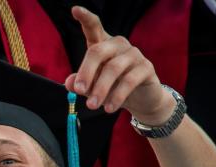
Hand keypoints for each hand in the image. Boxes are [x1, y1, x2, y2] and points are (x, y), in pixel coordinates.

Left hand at [64, 6, 174, 123]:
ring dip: (100, 89)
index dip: (85, 18)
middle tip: (79, 90)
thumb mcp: (92, 87)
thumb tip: (69, 83)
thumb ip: (80, 83)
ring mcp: (134, 54)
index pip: (93, 27)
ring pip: (113, 69)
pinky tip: (109, 108)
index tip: (74, 9)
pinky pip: (129, 81)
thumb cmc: (111, 88)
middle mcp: (118, 45)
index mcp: (102, 45)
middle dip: (86, 72)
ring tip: (92, 106)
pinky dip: (117, 96)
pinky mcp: (146, 68)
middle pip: (98, 51)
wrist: (140, 100)